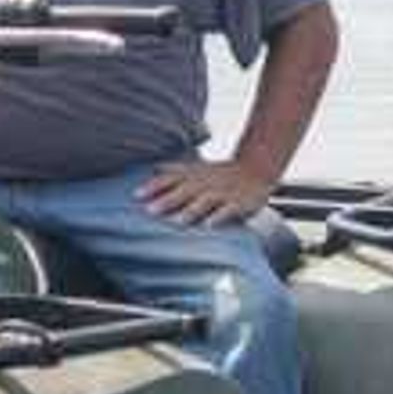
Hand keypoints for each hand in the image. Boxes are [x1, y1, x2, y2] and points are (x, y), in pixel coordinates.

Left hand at [137, 156, 274, 226]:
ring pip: (205, 200)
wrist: (256, 169)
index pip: (171, 178)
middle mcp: (206, 183)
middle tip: (150, 211)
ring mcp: (223, 193)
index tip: (136, 195)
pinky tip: (210, 226)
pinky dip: (220, 217)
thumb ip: (175, 170)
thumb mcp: (197, 168)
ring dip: (191, 210)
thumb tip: (152, 167)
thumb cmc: (221, 173)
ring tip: (178, 221)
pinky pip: (229, 210)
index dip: (153, 186)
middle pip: (185, 190)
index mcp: (194, 175)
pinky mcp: (239, 203)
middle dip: (167, 200)